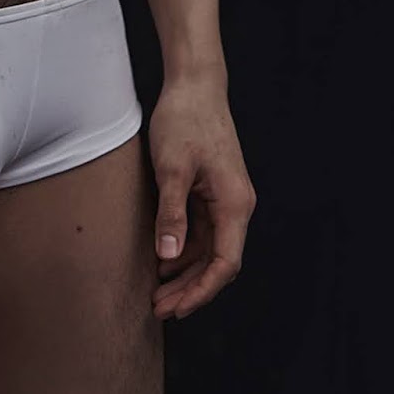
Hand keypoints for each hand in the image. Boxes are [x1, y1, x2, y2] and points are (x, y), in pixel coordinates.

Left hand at [148, 75, 256, 320]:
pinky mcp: (210, 191)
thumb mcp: (172, 167)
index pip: (225, 262)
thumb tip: (167, 256)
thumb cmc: (185, 120)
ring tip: (157, 292)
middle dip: (190, 288)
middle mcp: (235, 206)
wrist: (194, 84)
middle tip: (160, 309)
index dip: (202, 290)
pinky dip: (183, 248)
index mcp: (234, 204)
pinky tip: (161, 259)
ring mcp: (224, 199)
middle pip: (217, 261)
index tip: (177, 308)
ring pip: (207, 249)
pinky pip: (200, 230)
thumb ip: (171, 213)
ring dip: (185, 272)